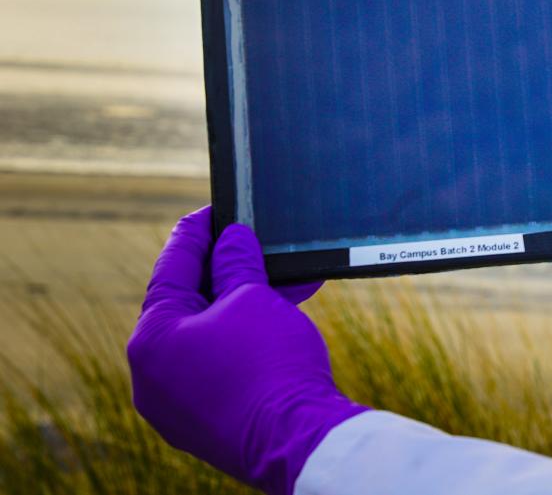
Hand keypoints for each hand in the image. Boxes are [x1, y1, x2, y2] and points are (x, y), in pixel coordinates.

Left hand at [127, 208, 366, 494]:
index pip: (171, 268)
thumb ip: (236, 262)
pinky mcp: (205, 420)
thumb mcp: (254, 298)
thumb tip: (231, 239)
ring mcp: (176, 404)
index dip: (197, 233)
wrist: (300, 439)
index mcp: (151, 339)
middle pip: (188, 303)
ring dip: (244, 306)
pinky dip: (245, 338)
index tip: (216, 212)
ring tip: (284, 281)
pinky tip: (278, 318)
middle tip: (254, 242)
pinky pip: (219, 365)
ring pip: (208, 336)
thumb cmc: (272, 366)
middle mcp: (152, 375)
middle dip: (228, 270)